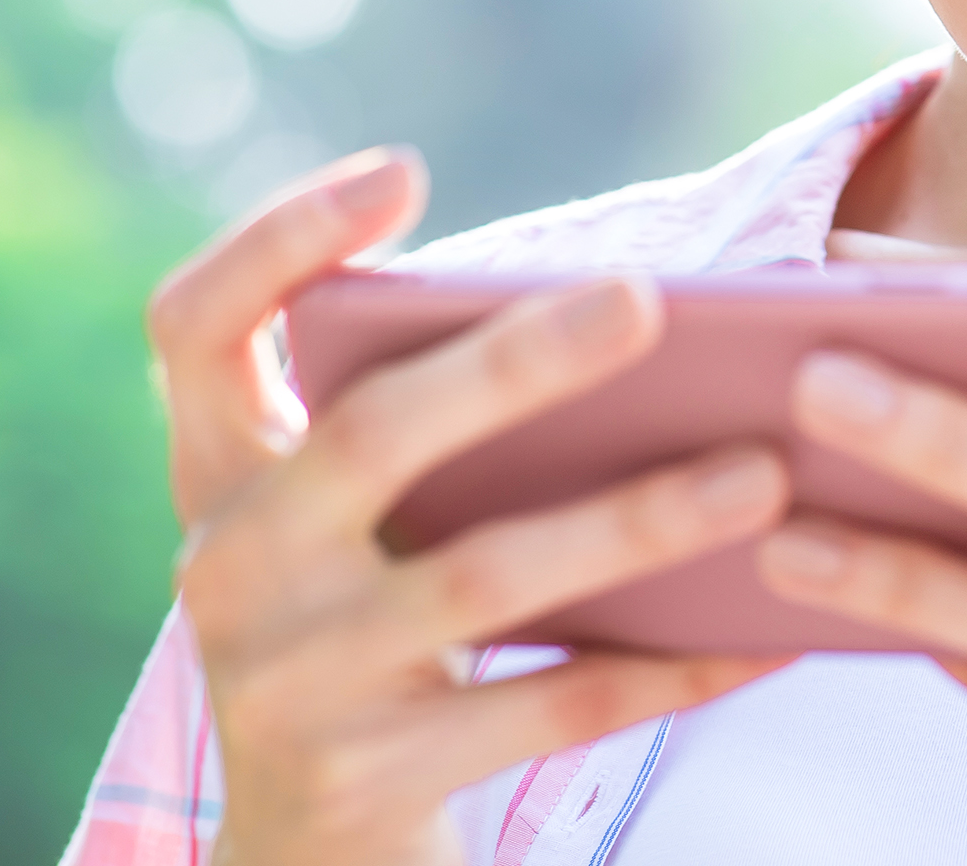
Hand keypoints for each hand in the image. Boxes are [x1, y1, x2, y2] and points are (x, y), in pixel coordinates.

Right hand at [145, 148, 791, 865]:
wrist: (310, 860)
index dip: (280, 239)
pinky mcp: (364, 777)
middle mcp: (227, 565)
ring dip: (635, 519)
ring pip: (483, 578)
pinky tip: (770, 636)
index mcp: (220, 474)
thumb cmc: (374, 634)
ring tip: (761, 472)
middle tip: (647, 297)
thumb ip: (431, 425)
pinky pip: (549, 705)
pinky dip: (668, 666)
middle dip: (514, 361)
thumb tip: (641, 309)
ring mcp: (288, 678)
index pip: (196, 326)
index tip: (402, 169)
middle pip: (370, 434)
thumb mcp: (358, 528)